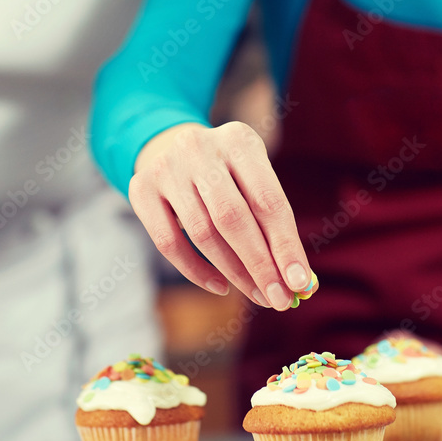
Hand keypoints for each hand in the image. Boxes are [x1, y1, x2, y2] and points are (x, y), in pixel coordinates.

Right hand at [129, 122, 311, 310]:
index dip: (285, 245)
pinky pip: (169, 243)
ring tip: (257, 294)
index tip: (300, 283)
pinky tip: (220, 285)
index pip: (267, 200)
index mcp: (238, 140)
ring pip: (203, 233)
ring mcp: (166, 167)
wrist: (172, 145)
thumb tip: (297, 279)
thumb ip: (273, 221)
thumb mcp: (253, 177)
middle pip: (233, 218)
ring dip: (234, 272)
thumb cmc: (228, 172)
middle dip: (260, 265)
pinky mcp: (141, 188)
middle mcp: (199, 147)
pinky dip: (197, 271)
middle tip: (279, 300)